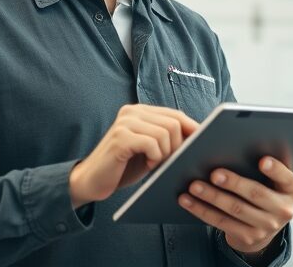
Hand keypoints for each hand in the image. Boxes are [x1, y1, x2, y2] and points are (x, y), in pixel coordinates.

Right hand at [69, 104, 197, 207]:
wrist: (91, 181)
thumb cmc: (124, 167)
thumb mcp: (150, 149)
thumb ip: (168, 137)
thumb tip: (200, 135)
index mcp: (141, 111)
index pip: (176, 114)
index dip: (192, 130)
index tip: (201, 146)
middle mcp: (132, 111)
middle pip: (174, 122)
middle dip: (178, 145)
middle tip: (170, 161)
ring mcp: (125, 122)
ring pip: (165, 132)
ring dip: (166, 153)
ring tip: (157, 163)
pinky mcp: (120, 137)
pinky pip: (152, 143)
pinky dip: (156, 157)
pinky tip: (149, 164)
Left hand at [178, 156, 292, 256]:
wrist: (263, 227)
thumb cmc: (264, 190)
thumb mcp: (272, 181)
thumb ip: (262, 166)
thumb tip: (231, 144)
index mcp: (292, 190)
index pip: (286, 178)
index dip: (275, 170)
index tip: (262, 160)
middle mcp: (283, 209)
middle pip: (256, 194)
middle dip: (234, 183)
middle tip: (214, 173)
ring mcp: (267, 226)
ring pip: (236, 209)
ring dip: (212, 197)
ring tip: (195, 186)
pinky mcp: (249, 237)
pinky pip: (222, 223)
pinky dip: (202, 210)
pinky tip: (189, 200)